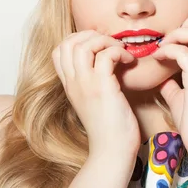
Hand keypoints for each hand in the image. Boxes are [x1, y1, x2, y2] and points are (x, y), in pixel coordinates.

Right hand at [52, 30, 139, 157]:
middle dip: (90, 35)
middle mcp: (73, 83)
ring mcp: (84, 84)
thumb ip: (92, 82)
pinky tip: (129, 62)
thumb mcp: (93, 101)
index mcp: (69, 86)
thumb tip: (105, 62)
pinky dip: (119, 52)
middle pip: (67, 43)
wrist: (112, 151)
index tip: (97, 46)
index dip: (77, 40)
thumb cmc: (109, 128)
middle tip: (109, 44)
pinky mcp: (101, 87)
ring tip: (119, 51)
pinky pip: (106, 55)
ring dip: (105, 41)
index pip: (58, 51)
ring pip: (84, 45)